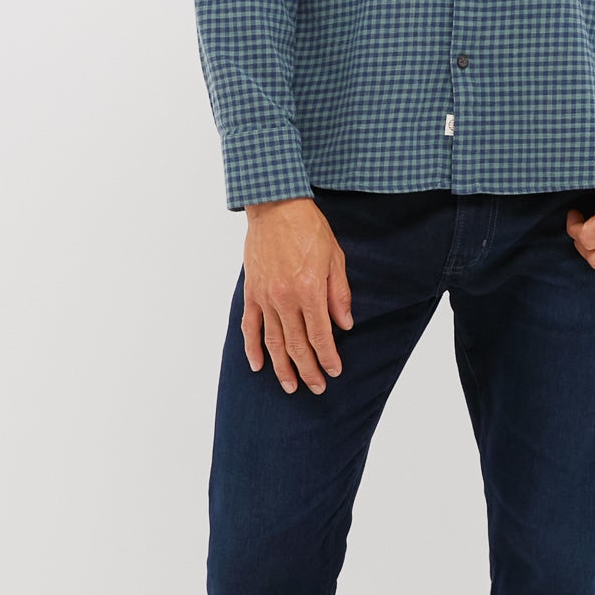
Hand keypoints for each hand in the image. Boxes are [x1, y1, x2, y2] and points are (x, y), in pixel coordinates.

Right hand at [241, 196, 353, 392]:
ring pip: (273, 341)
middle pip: (296, 344)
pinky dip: (252, 347)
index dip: (328, 357)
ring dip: (282, 367)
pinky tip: (257, 364)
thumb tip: (344, 325)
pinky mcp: (251, 292)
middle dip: (308, 370)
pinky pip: (250, 326)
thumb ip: (338, 294)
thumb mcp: (335, 258)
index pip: (320, 335)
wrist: (276, 207)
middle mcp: (285, 298)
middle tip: (317, 387)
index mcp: (309, 290)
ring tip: (290, 386)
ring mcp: (265, 296)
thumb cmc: (309, 229)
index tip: (334, 371)